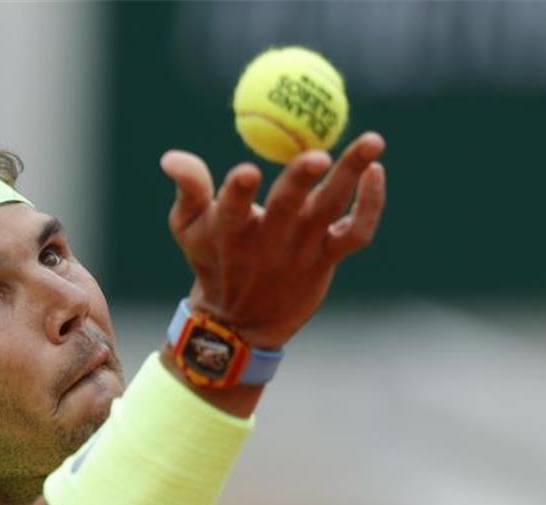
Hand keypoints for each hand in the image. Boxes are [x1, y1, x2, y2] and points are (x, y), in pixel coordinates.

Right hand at [160, 133, 386, 347]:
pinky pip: (357, 231)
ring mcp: (302, 250)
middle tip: (317, 154)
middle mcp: (269, 241)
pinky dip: (371, 204)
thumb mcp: (188, 229)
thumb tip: (170, 158)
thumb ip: (188, 189)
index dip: (238, 194)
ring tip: (373, 140)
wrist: (241, 323)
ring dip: (350, 174)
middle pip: (288, 205)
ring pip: (330, 208)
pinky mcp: (327, 257)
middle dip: (300, 180)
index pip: (232, 211)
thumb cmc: (213, 262)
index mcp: (231, 233)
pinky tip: (375, 170)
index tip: (245, 172)